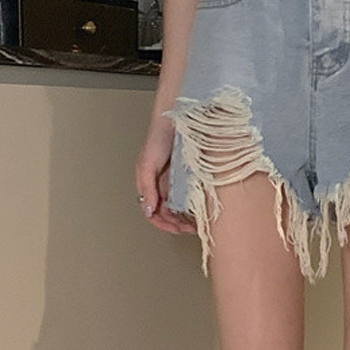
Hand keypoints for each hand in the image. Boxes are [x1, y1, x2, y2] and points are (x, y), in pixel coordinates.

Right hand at [134, 116, 196, 234]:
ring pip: (180, 208)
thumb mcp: (147, 165)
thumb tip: (148, 209)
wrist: (177, 120)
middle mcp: (162, 187)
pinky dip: (195, 206)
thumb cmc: (158, 139)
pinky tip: (202, 210)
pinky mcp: (190, 177)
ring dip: (187, 219)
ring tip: (197, 223)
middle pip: (168, 215)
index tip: (177, 229)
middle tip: (191, 229)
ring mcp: (176, 183)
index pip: (153, 214)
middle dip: (178, 225)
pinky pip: (191, 197)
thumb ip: (147, 188)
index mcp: (150, 186)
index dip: (164, 224)